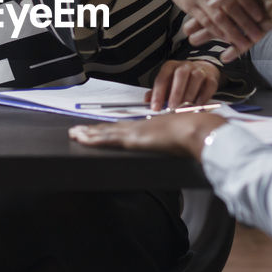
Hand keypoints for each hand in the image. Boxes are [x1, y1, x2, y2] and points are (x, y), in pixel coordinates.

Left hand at [69, 112, 226, 158]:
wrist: (196, 130)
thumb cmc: (195, 132)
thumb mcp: (185, 137)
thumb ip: (179, 140)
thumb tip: (180, 145)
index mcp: (150, 126)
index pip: (125, 128)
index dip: (111, 129)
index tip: (100, 129)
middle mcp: (139, 126)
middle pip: (111, 128)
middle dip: (93, 130)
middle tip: (78, 130)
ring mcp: (134, 132)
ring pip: (105, 132)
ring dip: (88, 133)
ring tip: (75, 134)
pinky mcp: (132, 139)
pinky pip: (107, 139)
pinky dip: (93, 138)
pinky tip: (82, 139)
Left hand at [149, 59, 220, 110]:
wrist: (203, 71)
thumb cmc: (181, 81)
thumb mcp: (167, 84)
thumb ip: (157, 92)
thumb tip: (147, 101)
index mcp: (170, 66)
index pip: (162, 78)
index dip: (158, 93)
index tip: (155, 107)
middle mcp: (185, 66)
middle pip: (180, 75)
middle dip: (176, 92)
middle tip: (172, 108)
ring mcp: (199, 70)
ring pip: (196, 79)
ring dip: (189, 95)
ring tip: (184, 109)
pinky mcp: (211, 78)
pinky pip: (208, 86)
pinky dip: (203, 97)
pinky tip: (197, 106)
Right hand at [154, 0, 266, 54]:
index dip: (249, 5)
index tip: (260, 17)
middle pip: (230, 6)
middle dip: (244, 23)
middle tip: (257, 35)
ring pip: (218, 16)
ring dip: (232, 32)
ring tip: (244, 44)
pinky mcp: (188, 4)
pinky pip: (205, 20)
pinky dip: (216, 31)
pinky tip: (225, 40)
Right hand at [185, 0, 271, 61]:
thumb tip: (212, 3)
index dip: (202, 7)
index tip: (188, 16)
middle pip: (221, 14)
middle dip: (203, 25)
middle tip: (188, 36)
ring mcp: (255, 13)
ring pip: (231, 28)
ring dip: (215, 37)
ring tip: (198, 45)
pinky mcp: (265, 25)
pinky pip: (248, 39)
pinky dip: (237, 48)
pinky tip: (225, 56)